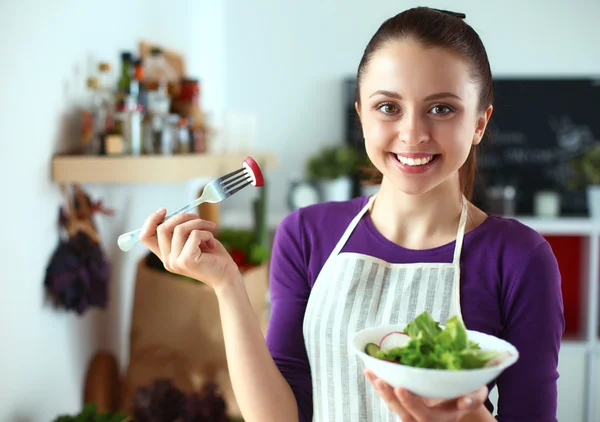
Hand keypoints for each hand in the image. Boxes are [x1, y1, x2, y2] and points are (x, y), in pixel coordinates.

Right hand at [138, 209, 240, 289]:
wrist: (226, 276)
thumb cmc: (213, 257)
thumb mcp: (193, 241)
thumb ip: (181, 231)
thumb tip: (176, 214)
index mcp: (167, 255)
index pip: (145, 236)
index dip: (151, 220)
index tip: (164, 210)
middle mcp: (168, 260)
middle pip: (162, 228)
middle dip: (183, 217)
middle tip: (199, 218)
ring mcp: (176, 261)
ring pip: (180, 229)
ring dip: (198, 223)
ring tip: (210, 228)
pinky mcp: (187, 260)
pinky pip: (195, 235)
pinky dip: (207, 233)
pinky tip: (213, 242)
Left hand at [364, 369, 486, 421]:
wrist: (458, 401)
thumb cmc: (466, 394)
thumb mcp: (474, 396)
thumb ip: (473, 398)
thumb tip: (466, 399)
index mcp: (441, 419)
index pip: (424, 416)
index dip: (411, 404)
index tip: (400, 388)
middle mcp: (423, 419)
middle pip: (403, 413)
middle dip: (390, 396)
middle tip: (381, 380)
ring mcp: (412, 413)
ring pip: (393, 406)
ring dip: (381, 390)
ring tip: (371, 373)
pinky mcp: (403, 404)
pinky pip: (389, 397)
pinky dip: (378, 384)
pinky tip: (370, 370)